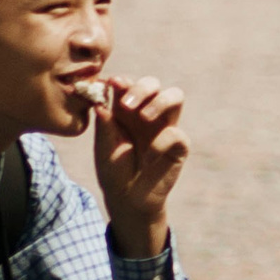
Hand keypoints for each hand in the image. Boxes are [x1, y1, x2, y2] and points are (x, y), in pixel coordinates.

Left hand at [92, 74, 190, 257]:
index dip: (123, 81)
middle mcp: (147, 113)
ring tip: (144, 117)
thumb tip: (101, 103)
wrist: (127, 199)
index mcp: (126, 109)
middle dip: (141, 88)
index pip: (129, 84)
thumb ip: (104, 125)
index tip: (111, 83)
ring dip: (160, 101)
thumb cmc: (113, 171)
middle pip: (153, 84)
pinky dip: (162, 140)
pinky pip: (176, 134)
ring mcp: (164, 127)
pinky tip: (150, 155)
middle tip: (126, 104)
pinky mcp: (178, 146)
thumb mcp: (103, 147)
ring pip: (175, 96)